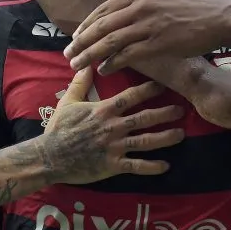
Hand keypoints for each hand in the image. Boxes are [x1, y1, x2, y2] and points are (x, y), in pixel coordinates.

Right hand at [43, 67, 184, 184]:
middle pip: (144, 118)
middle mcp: (113, 127)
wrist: (49, 157)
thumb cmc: (59, 129)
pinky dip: (151, 167)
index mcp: (103, 110)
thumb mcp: (68, 102)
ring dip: (164, 138)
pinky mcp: (112, 165)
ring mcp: (114, 147)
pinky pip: (135, 166)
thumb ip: (80, 82)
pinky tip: (166, 166)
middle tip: (181, 109)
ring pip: (145, 141)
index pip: (130, 97)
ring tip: (181, 134)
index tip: (163, 85)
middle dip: (164, 113)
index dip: (148, 89)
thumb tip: (86, 63)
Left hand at [65, 0, 228, 72]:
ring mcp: (148, 25)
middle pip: (101, 26)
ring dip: (90, 55)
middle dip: (81, 42)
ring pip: (110, 41)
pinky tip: (103, 70)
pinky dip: (112, 62)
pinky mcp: (158, 43)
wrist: (217, 18)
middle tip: (68, 54)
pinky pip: (128, 55)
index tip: (75, 38)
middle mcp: (140, 6)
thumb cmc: (189, 4)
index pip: (103, 9)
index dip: (86, 25)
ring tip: (78, 65)